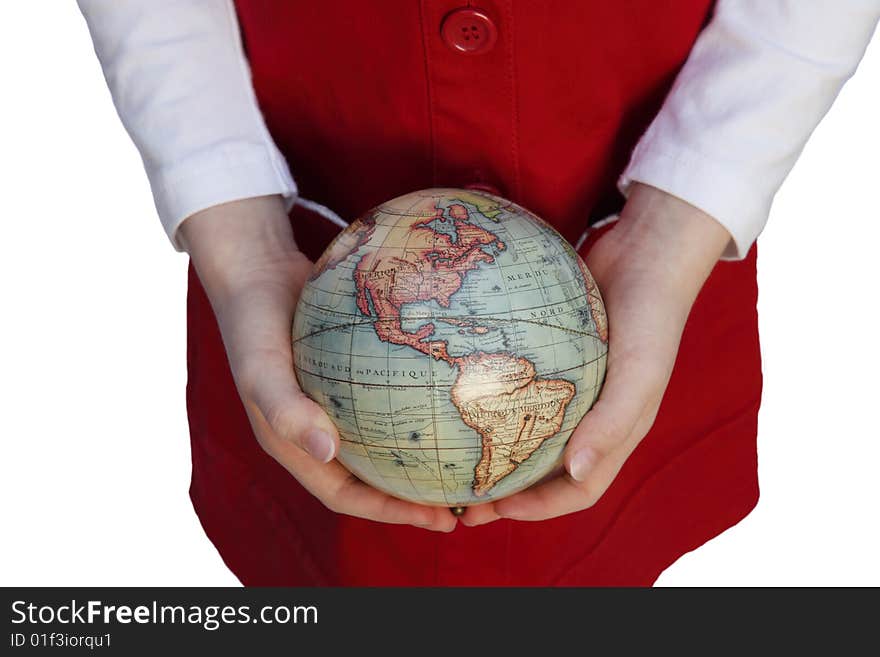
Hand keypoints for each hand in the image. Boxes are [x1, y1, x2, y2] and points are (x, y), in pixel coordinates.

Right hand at [179, 195, 456, 531]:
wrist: (257, 271)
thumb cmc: (253, 325)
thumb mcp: (262, 369)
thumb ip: (287, 410)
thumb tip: (328, 452)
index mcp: (295, 445)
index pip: (346, 495)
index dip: (389, 513)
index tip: (437, 518)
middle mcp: (318, 431)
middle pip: (372, 477)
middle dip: (414, 494)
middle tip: (465, 498)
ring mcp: (335, 404)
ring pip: (383, 440)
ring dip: (419, 454)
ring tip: (466, 456)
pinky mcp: (350, 375)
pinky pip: (388, 399)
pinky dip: (417, 404)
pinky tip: (452, 394)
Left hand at [462, 183, 731, 524]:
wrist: (646, 254)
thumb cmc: (650, 319)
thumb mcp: (639, 374)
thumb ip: (612, 424)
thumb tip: (574, 473)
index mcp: (614, 432)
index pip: (578, 489)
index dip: (539, 508)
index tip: (494, 509)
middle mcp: (590, 417)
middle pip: (544, 469)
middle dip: (505, 490)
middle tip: (458, 498)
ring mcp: (569, 387)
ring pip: (526, 431)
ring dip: (493, 450)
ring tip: (450, 455)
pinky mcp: (552, 357)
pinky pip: (517, 388)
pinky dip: (491, 400)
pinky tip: (456, 395)